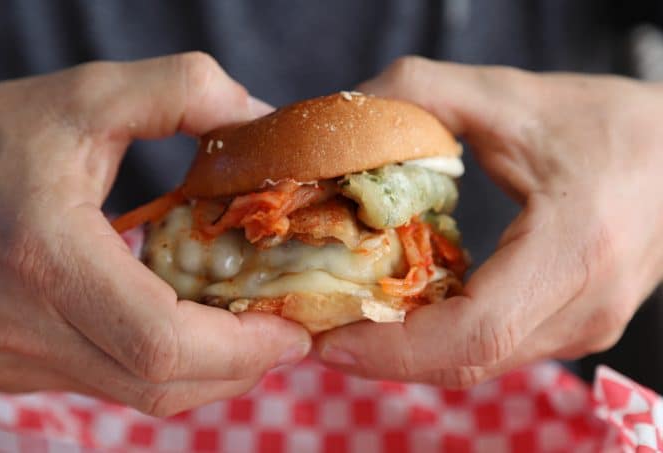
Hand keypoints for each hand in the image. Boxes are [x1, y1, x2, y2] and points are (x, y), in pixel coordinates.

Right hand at [0, 53, 310, 415]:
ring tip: (250, 332)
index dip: (241, 347)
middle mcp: (24, 325)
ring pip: (137, 394)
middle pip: (158, 384)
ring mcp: (16, 355)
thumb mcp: (90, 95)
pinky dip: (167, 366)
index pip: (160, 341)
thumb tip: (262, 124)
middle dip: (239, 366)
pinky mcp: (17, 364)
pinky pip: (111, 383)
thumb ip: (183, 90)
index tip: (292, 330)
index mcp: (45, 255)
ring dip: (209, 372)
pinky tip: (193, 328)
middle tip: (285, 334)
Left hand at [315, 57, 662, 386]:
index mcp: (575, 251)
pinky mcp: (574, 328)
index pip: (474, 334)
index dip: (392, 349)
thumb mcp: (510, 97)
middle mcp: (585, 309)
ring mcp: (584, 328)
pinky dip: (439, 339)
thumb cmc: (607, 123)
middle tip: (318, 330)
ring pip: (477, 364)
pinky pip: (494, 349)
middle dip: (384, 356)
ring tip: (348, 319)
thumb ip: (421, 93)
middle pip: (467, 362)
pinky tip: (402, 311)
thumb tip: (346, 117)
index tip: (328, 340)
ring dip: (407, 352)